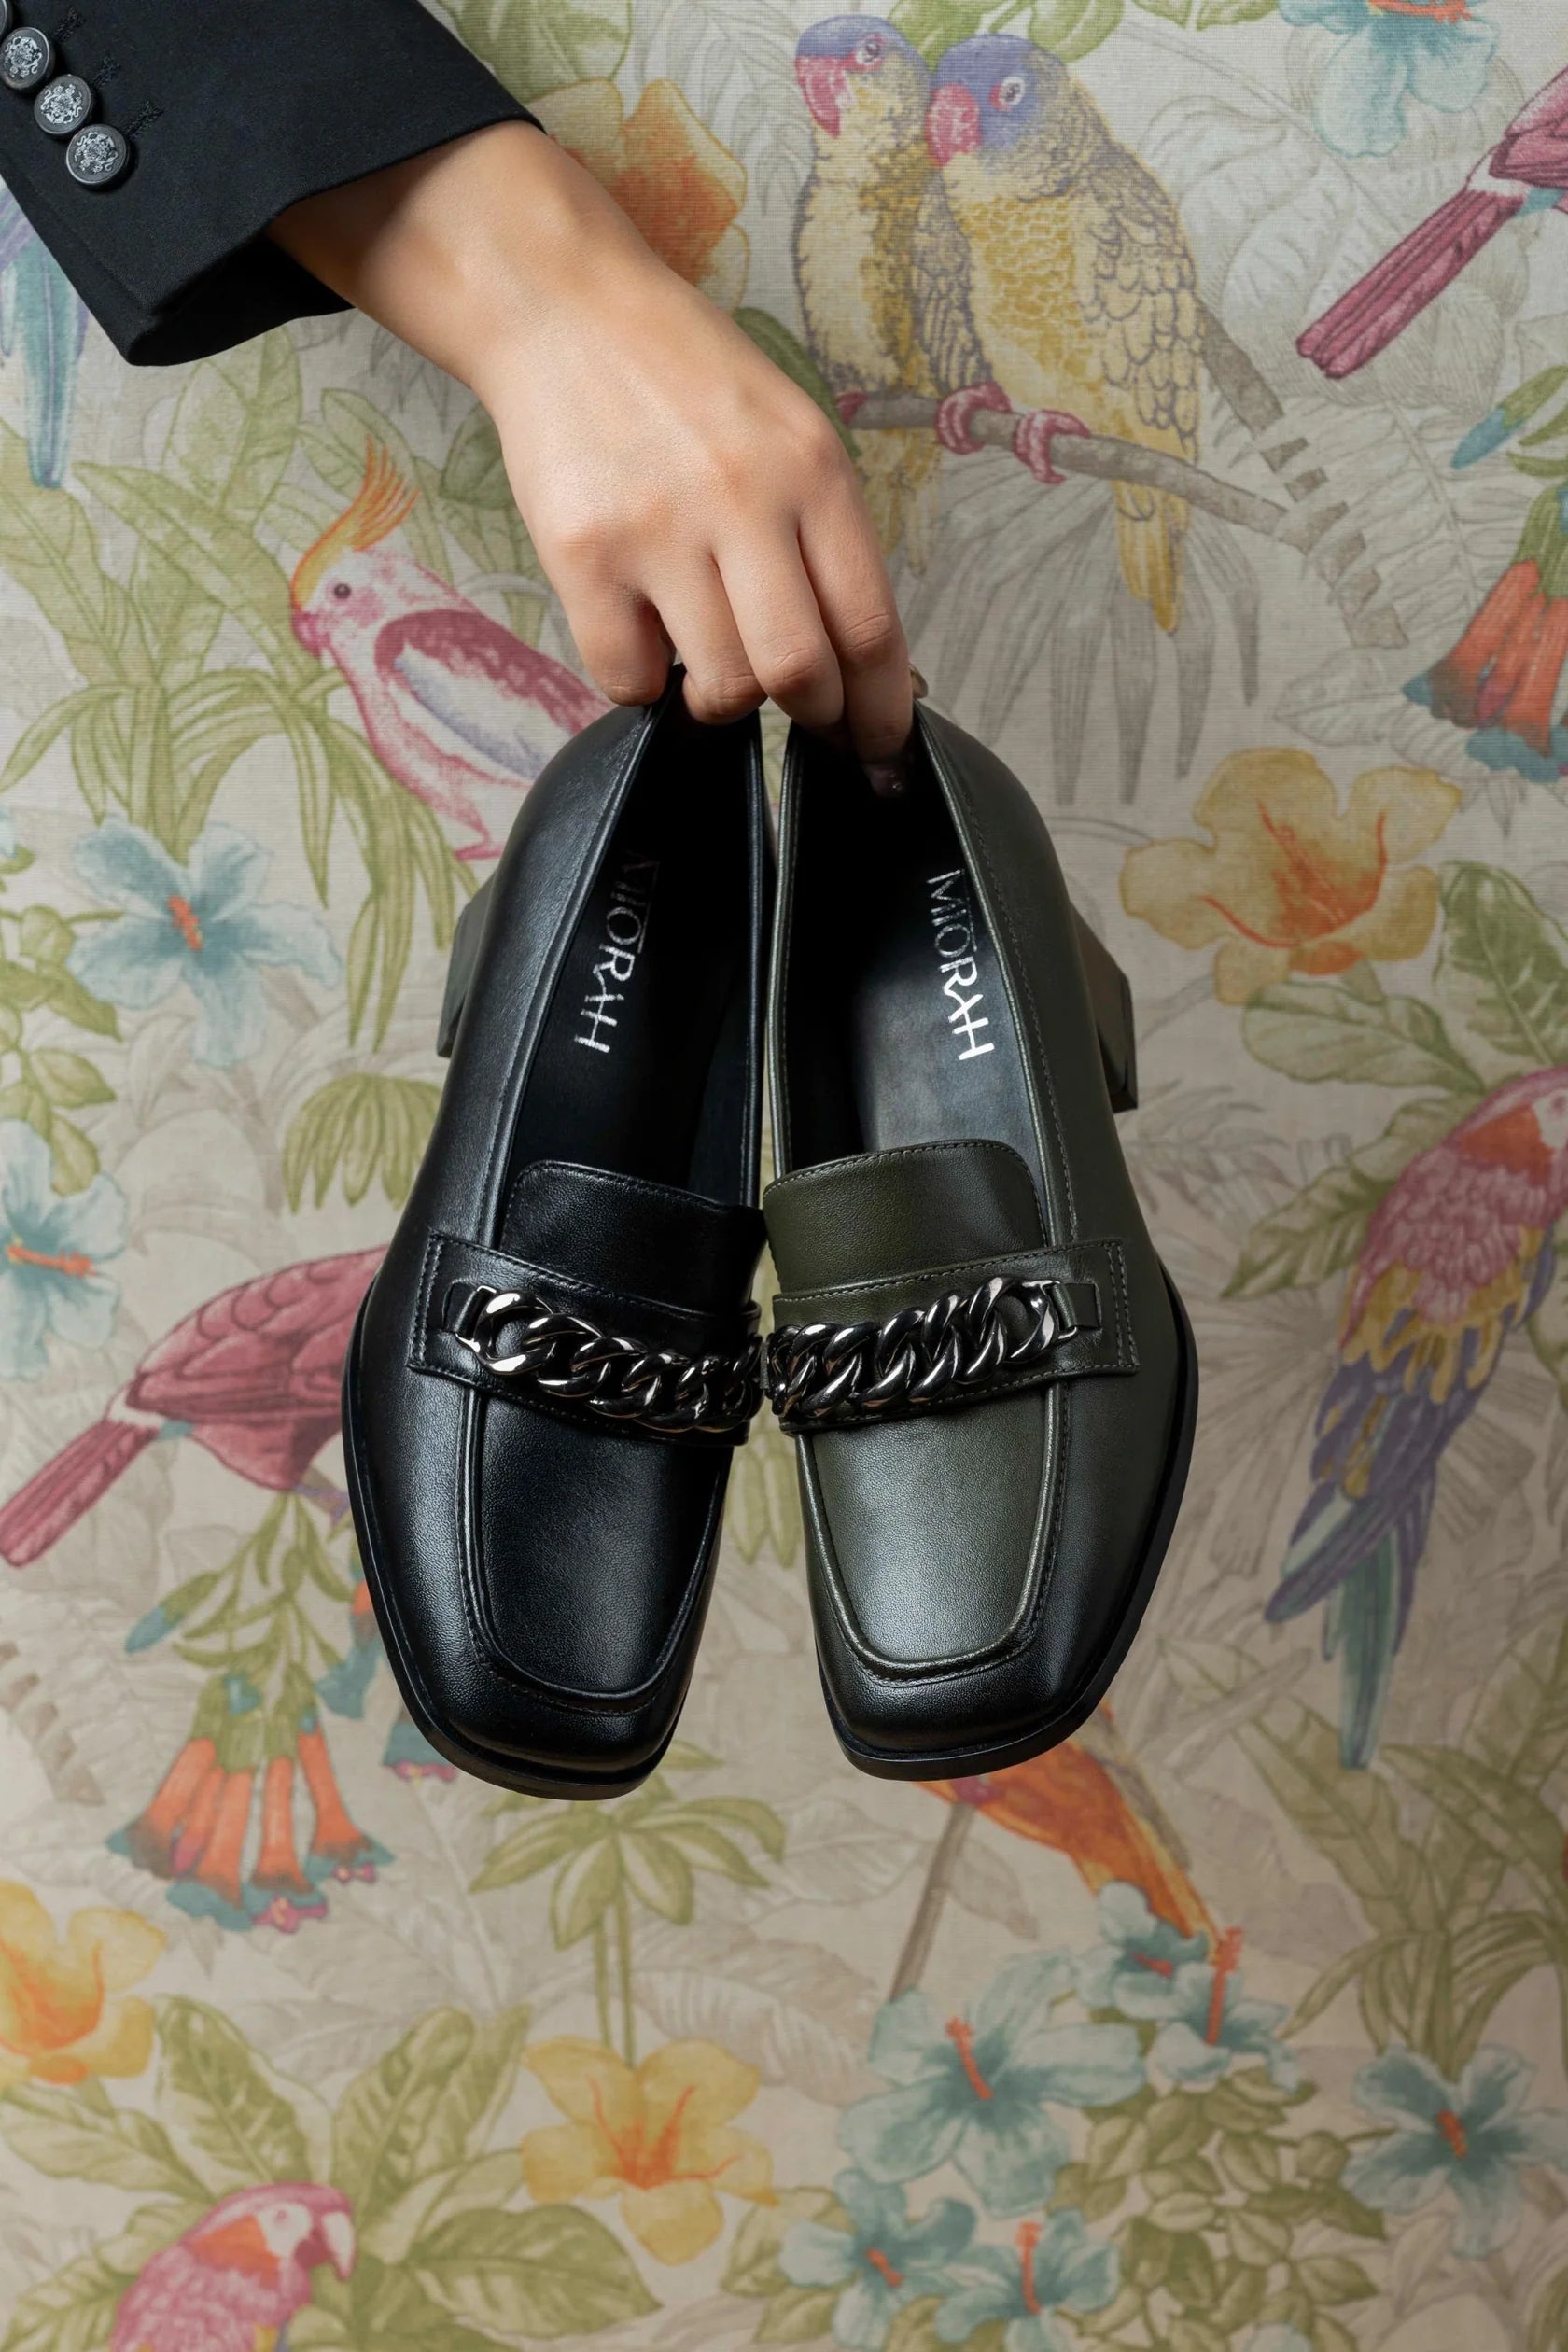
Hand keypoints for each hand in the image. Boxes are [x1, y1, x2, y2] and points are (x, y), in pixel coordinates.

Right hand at [271, 122, 912, 776]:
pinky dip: (644, 684)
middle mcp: (744, 499)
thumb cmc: (685, 381)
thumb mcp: (788, 432)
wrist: (567, 309)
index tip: (876, 742)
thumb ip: (823, 534)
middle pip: (800, 672)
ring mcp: (660, 530)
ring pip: (721, 686)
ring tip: (710, 665)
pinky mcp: (584, 555)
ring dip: (723, 701)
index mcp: (813, 471)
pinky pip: (630, 678)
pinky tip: (643, 635)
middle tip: (797, 710)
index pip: (871, 626)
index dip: (881, 708)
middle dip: (810, 715)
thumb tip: (855, 659)